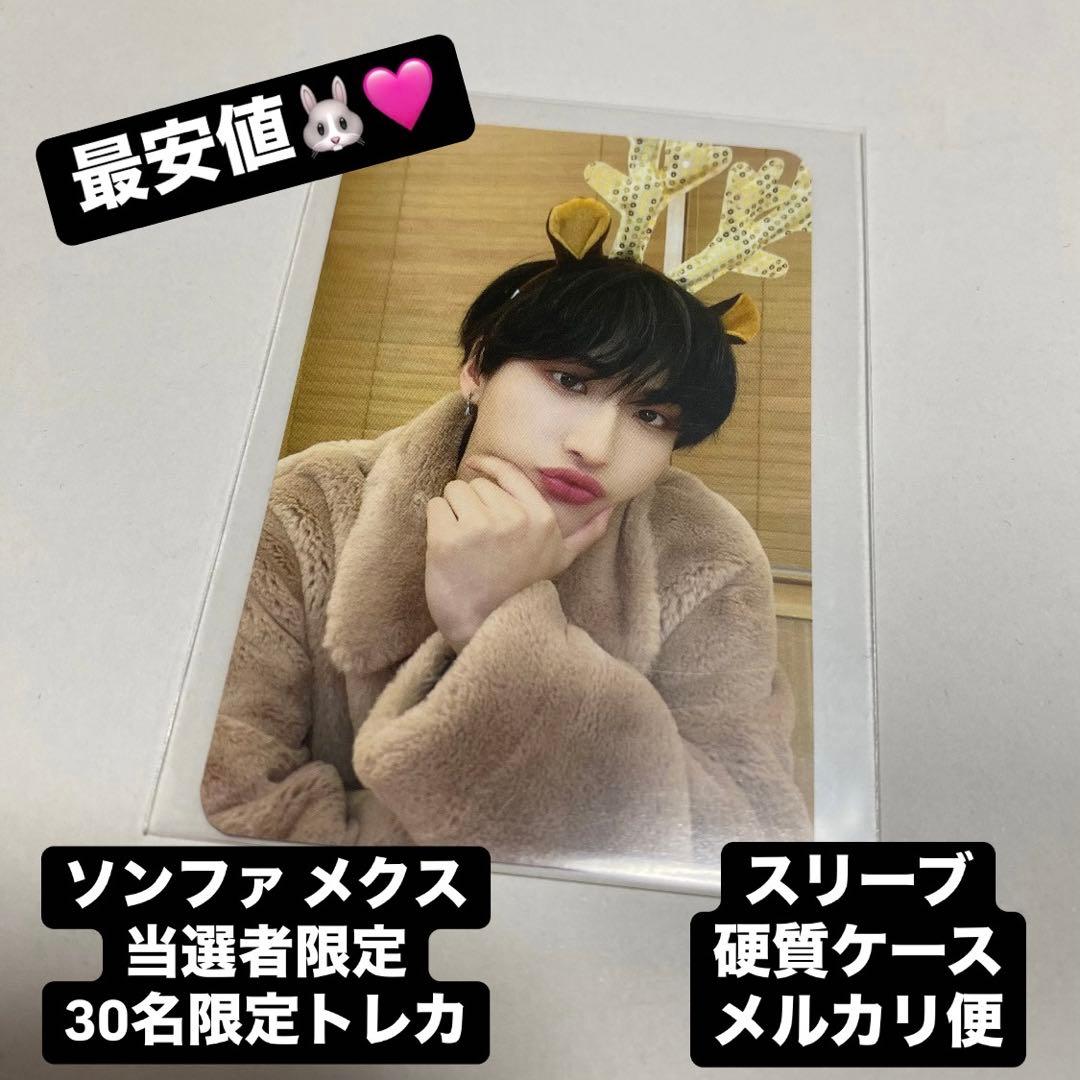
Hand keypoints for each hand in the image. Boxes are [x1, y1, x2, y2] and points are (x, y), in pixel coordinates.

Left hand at [424, 454, 613, 651]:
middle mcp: (512, 518)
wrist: (486, 626)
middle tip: (476, 534)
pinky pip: (435, 507)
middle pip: (477, 484)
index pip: (509, 472)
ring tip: (463, 540)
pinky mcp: (447, 539)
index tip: (474, 465)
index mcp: (540, 518)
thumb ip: (587, 533)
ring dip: (452, 510)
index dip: (488, 465)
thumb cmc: (522, 590)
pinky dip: (436, 522)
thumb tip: (611, 508)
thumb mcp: (561, 560)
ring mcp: (478, 527)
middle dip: (472, 502)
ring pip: (454, 492)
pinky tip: (447, 546)